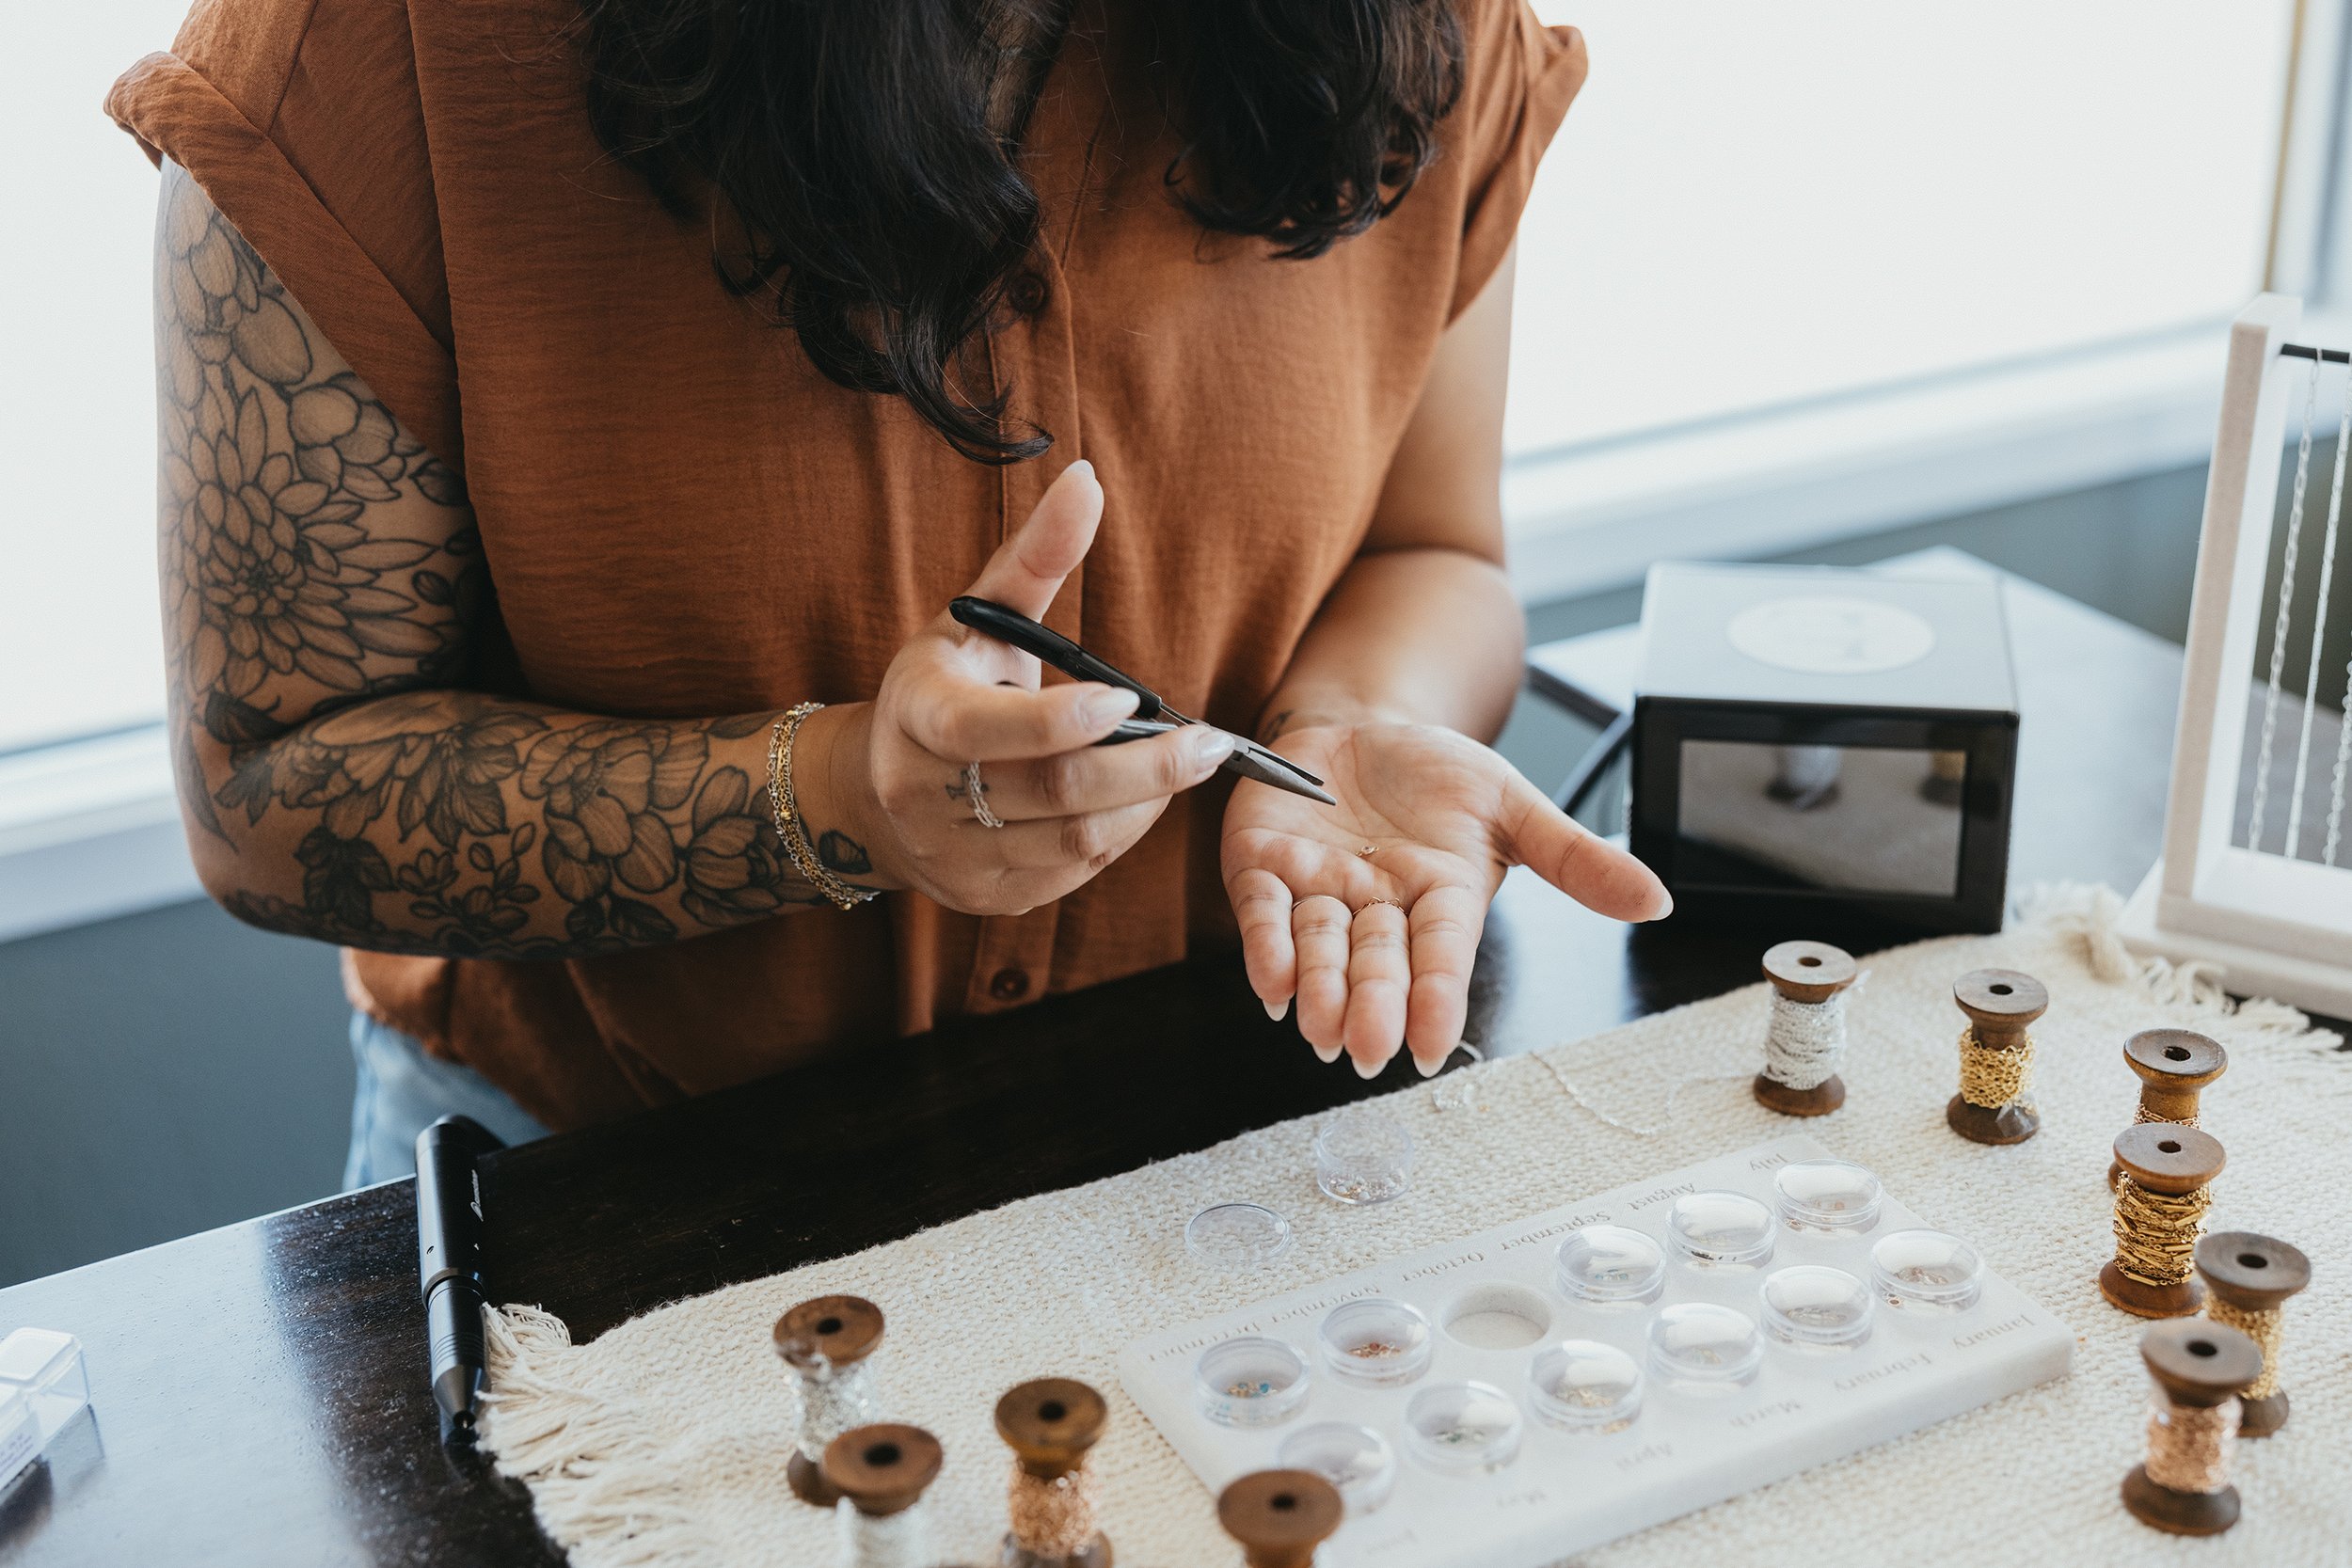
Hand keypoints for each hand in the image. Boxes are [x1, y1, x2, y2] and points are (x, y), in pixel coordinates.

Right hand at [812, 461, 1237, 915]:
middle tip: (1211, 742)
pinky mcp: (989, 897)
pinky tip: (1143, 799)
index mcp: (916, 715)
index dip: (1063, 721)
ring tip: (1186, 764)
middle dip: (1146, 770)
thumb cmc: (946, 685)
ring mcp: (954, 856)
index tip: (1131, 701)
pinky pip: (1074, 874)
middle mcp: (923, 795)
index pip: (987, 731)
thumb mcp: (975, 616)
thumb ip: (1035, 555)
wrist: (875, 793)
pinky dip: (1122, 835)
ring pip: (1073, 841)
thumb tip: (1086, 480)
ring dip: (1144, 804)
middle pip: (1053, 793)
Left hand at [1221, 719, 1668, 1075]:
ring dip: (1317, 989)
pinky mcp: (1263, 868)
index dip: (1437, 998)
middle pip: (1376, 963)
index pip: (1442, 955)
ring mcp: (1318, 892)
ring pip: (1318, 948)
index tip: (1433, 1047)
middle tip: (1369, 1051)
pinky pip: (1263, 912)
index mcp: (1441, 900)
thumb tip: (1656, 900)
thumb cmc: (1433, 772)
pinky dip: (1265, 946)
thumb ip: (1572, 856)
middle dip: (1373, 1005)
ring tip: (1319, 1029)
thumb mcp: (1509, 802)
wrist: (1361, 724)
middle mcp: (1378, 909)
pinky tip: (1270, 984)